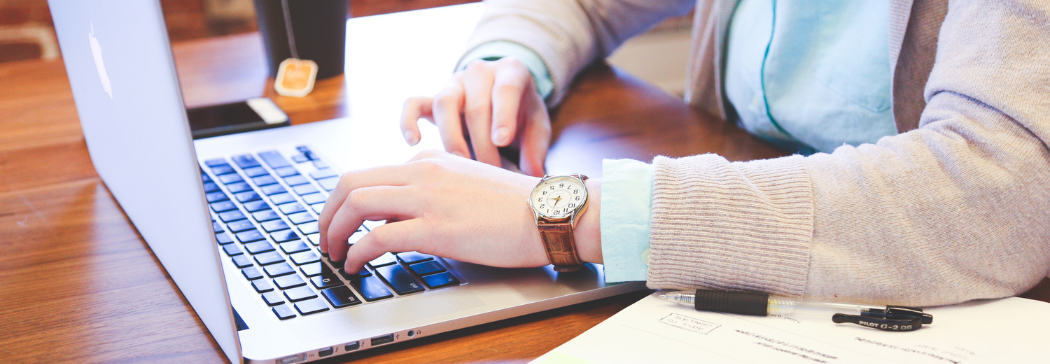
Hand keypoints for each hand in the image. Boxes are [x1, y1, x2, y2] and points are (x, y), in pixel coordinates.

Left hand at [318, 150, 550, 272]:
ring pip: (357, 203)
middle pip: (351, 182)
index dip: (345, 202)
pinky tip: (356, 265)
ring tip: (334, 253)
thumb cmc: (516, 207)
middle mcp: (422, 172)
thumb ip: (432, 193)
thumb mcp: (466, 186)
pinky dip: (356, 252)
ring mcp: (428, 198)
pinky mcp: (436, 228)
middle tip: (324, 238)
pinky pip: (378, 236)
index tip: (341, 223)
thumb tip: (397, 219)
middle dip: (327, 212)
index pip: (370, 174)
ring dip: (334, 230)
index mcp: (430, 161)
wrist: (550, 212)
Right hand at [400, 57, 550, 176]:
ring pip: (444, 103)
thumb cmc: (522, 113)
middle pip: (476, 106)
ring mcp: (454, 83)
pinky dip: (408, 120)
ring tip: (460, 164)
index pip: (505, 89)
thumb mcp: (537, 125)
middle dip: (482, 143)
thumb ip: (536, 148)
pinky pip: (413, 104)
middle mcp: (480, 72)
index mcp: (511, 72)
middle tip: (490, 172)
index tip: (501, 140)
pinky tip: (413, 142)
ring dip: (452, 137)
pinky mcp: (432, 98)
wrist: (503, 96)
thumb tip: (533, 175)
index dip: (503, 115)